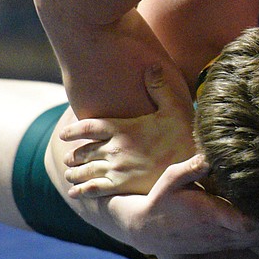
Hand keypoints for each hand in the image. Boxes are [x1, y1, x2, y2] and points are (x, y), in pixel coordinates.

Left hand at [61, 64, 195, 197]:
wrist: (194, 164)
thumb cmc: (186, 135)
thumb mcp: (175, 107)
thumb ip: (160, 87)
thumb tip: (152, 66)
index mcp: (123, 129)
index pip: (88, 127)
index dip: (73, 130)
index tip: (64, 133)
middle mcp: (115, 149)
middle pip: (84, 151)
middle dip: (74, 154)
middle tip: (69, 157)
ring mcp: (117, 169)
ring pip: (86, 170)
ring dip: (74, 172)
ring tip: (69, 173)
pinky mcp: (123, 186)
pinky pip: (94, 189)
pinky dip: (81, 190)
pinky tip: (74, 192)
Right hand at [107, 153, 258, 255]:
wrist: (147, 230)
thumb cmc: (161, 199)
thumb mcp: (172, 178)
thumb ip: (193, 167)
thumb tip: (212, 152)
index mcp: (210, 216)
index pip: (246, 224)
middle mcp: (220, 234)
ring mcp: (222, 243)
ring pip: (258, 241)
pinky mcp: (223, 246)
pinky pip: (250, 243)